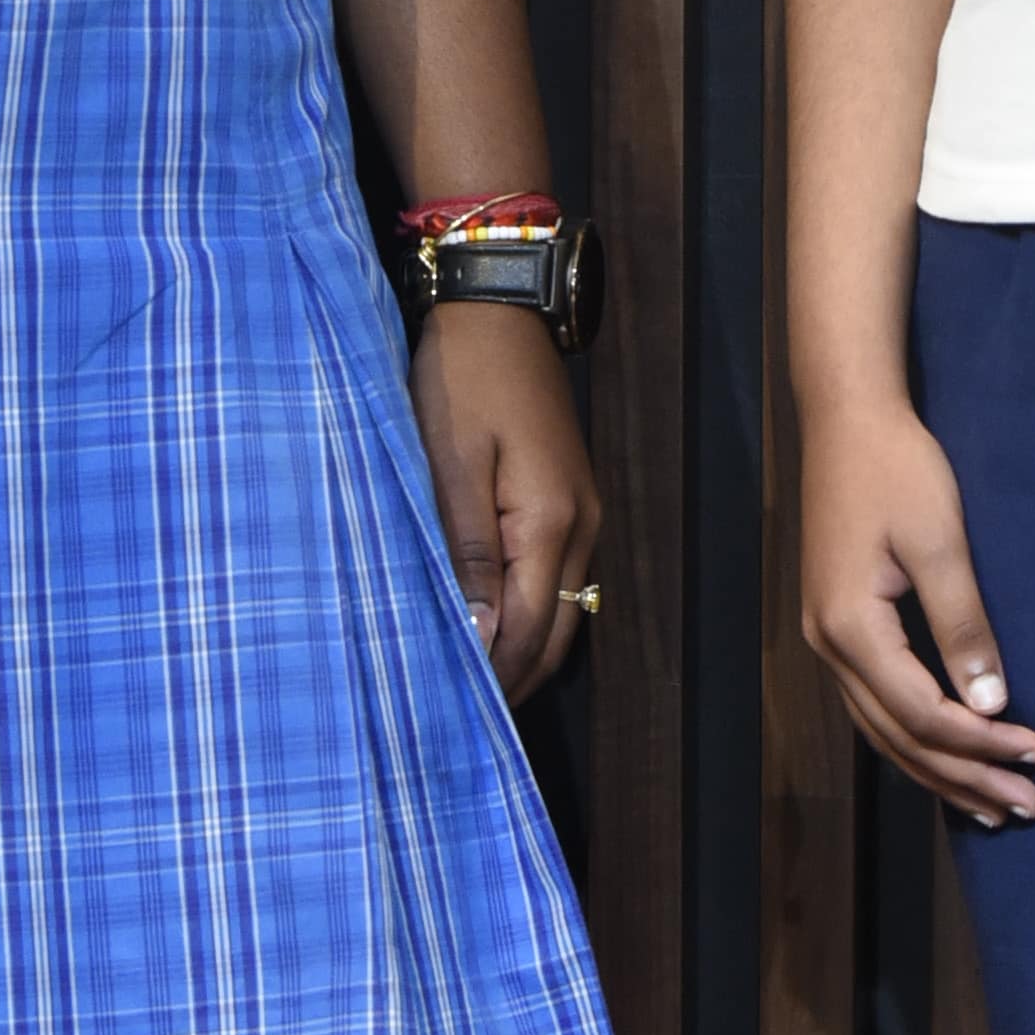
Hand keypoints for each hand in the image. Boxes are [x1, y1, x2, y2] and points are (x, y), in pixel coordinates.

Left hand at [412, 301, 600, 699]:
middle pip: (559, 632)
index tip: (460, 719)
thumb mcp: (451, 464)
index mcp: (550, 523)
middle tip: (469, 724)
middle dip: (517, 679)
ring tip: (480, 689)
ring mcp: (582, 513)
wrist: (498, 310)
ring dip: (527, 650)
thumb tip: (480, 633)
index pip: (532, 630)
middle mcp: (581, 527)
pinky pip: (559, 577)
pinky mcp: (570, 498)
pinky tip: (497, 625)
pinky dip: (533, 614)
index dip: (498, 678)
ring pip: (564, 609)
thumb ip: (466, 552)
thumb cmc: (463, 380)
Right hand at [799, 388, 1034, 823]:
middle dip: (964, 777)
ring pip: (882, 731)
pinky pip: (875, 707)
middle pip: (899, 738)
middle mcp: (828, 647)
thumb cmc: (898, 470)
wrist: (846, 420)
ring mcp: (826, 641)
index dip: (981, 745)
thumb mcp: (939, 542)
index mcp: (850, 629)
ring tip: (989, 806)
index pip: (923, 714)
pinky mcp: (838, 629)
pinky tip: (945, 759)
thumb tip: (991, 705)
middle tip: (1025, 807)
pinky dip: (914, 741)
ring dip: (938, 771)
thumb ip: (963, 625)